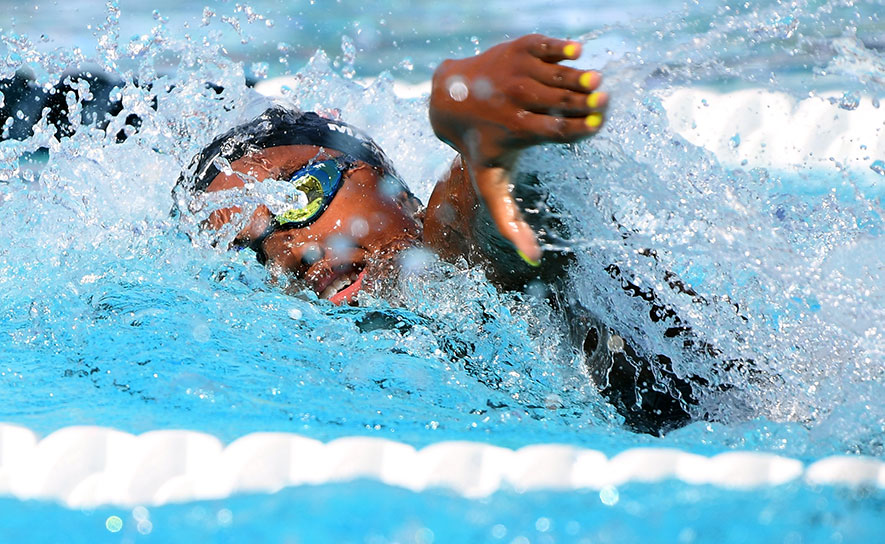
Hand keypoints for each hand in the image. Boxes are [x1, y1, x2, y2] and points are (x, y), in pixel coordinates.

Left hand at [429, 34, 606, 263]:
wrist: (451, 98)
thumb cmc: (480, 146)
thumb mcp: (491, 184)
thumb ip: (510, 221)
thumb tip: (531, 260)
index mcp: (517, 129)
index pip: (560, 130)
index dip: (585, 127)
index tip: (599, 126)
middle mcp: (516, 96)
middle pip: (564, 100)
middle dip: (589, 101)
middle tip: (605, 102)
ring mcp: (517, 69)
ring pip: (561, 74)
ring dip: (583, 77)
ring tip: (597, 84)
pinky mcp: (518, 47)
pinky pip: (549, 45)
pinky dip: (565, 49)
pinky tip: (578, 55)